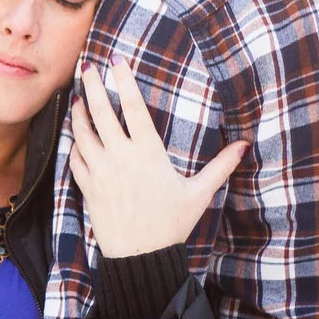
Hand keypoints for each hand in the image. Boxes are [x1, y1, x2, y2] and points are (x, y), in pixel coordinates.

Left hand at [69, 58, 245, 257]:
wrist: (141, 257)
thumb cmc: (171, 224)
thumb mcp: (199, 193)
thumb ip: (221, 166)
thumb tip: (244, 146)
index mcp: (148, 153)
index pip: (132, 107)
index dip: (123, 81)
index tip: (116, 60)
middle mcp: (120, 157)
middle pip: (101, 112)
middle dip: (91, 86)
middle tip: (85, 66)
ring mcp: (101, 171)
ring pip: (83, 133)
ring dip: (78, 112)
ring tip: (76, 97)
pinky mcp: (88, 187)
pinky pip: (75, 159)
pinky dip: (73, 143)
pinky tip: (74, 135)